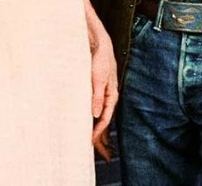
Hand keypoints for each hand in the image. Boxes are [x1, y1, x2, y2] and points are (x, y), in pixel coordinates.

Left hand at [90, 36, 118, 160]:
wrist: (100, 45)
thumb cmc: (100, 60)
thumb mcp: (98, 79)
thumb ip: (97, 97)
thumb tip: (95, 115)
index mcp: (111, 96)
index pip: (105, 119)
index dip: (98, 132)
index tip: (90, 142)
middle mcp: (108, 97)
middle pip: (105, 121)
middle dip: (103, 138)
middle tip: (102, 155)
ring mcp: (103, 95)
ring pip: (101, 117)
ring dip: (99, 131)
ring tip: (97, 146)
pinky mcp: (97, 91)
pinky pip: (97, 110)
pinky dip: (94, 120)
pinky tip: (91, 126)